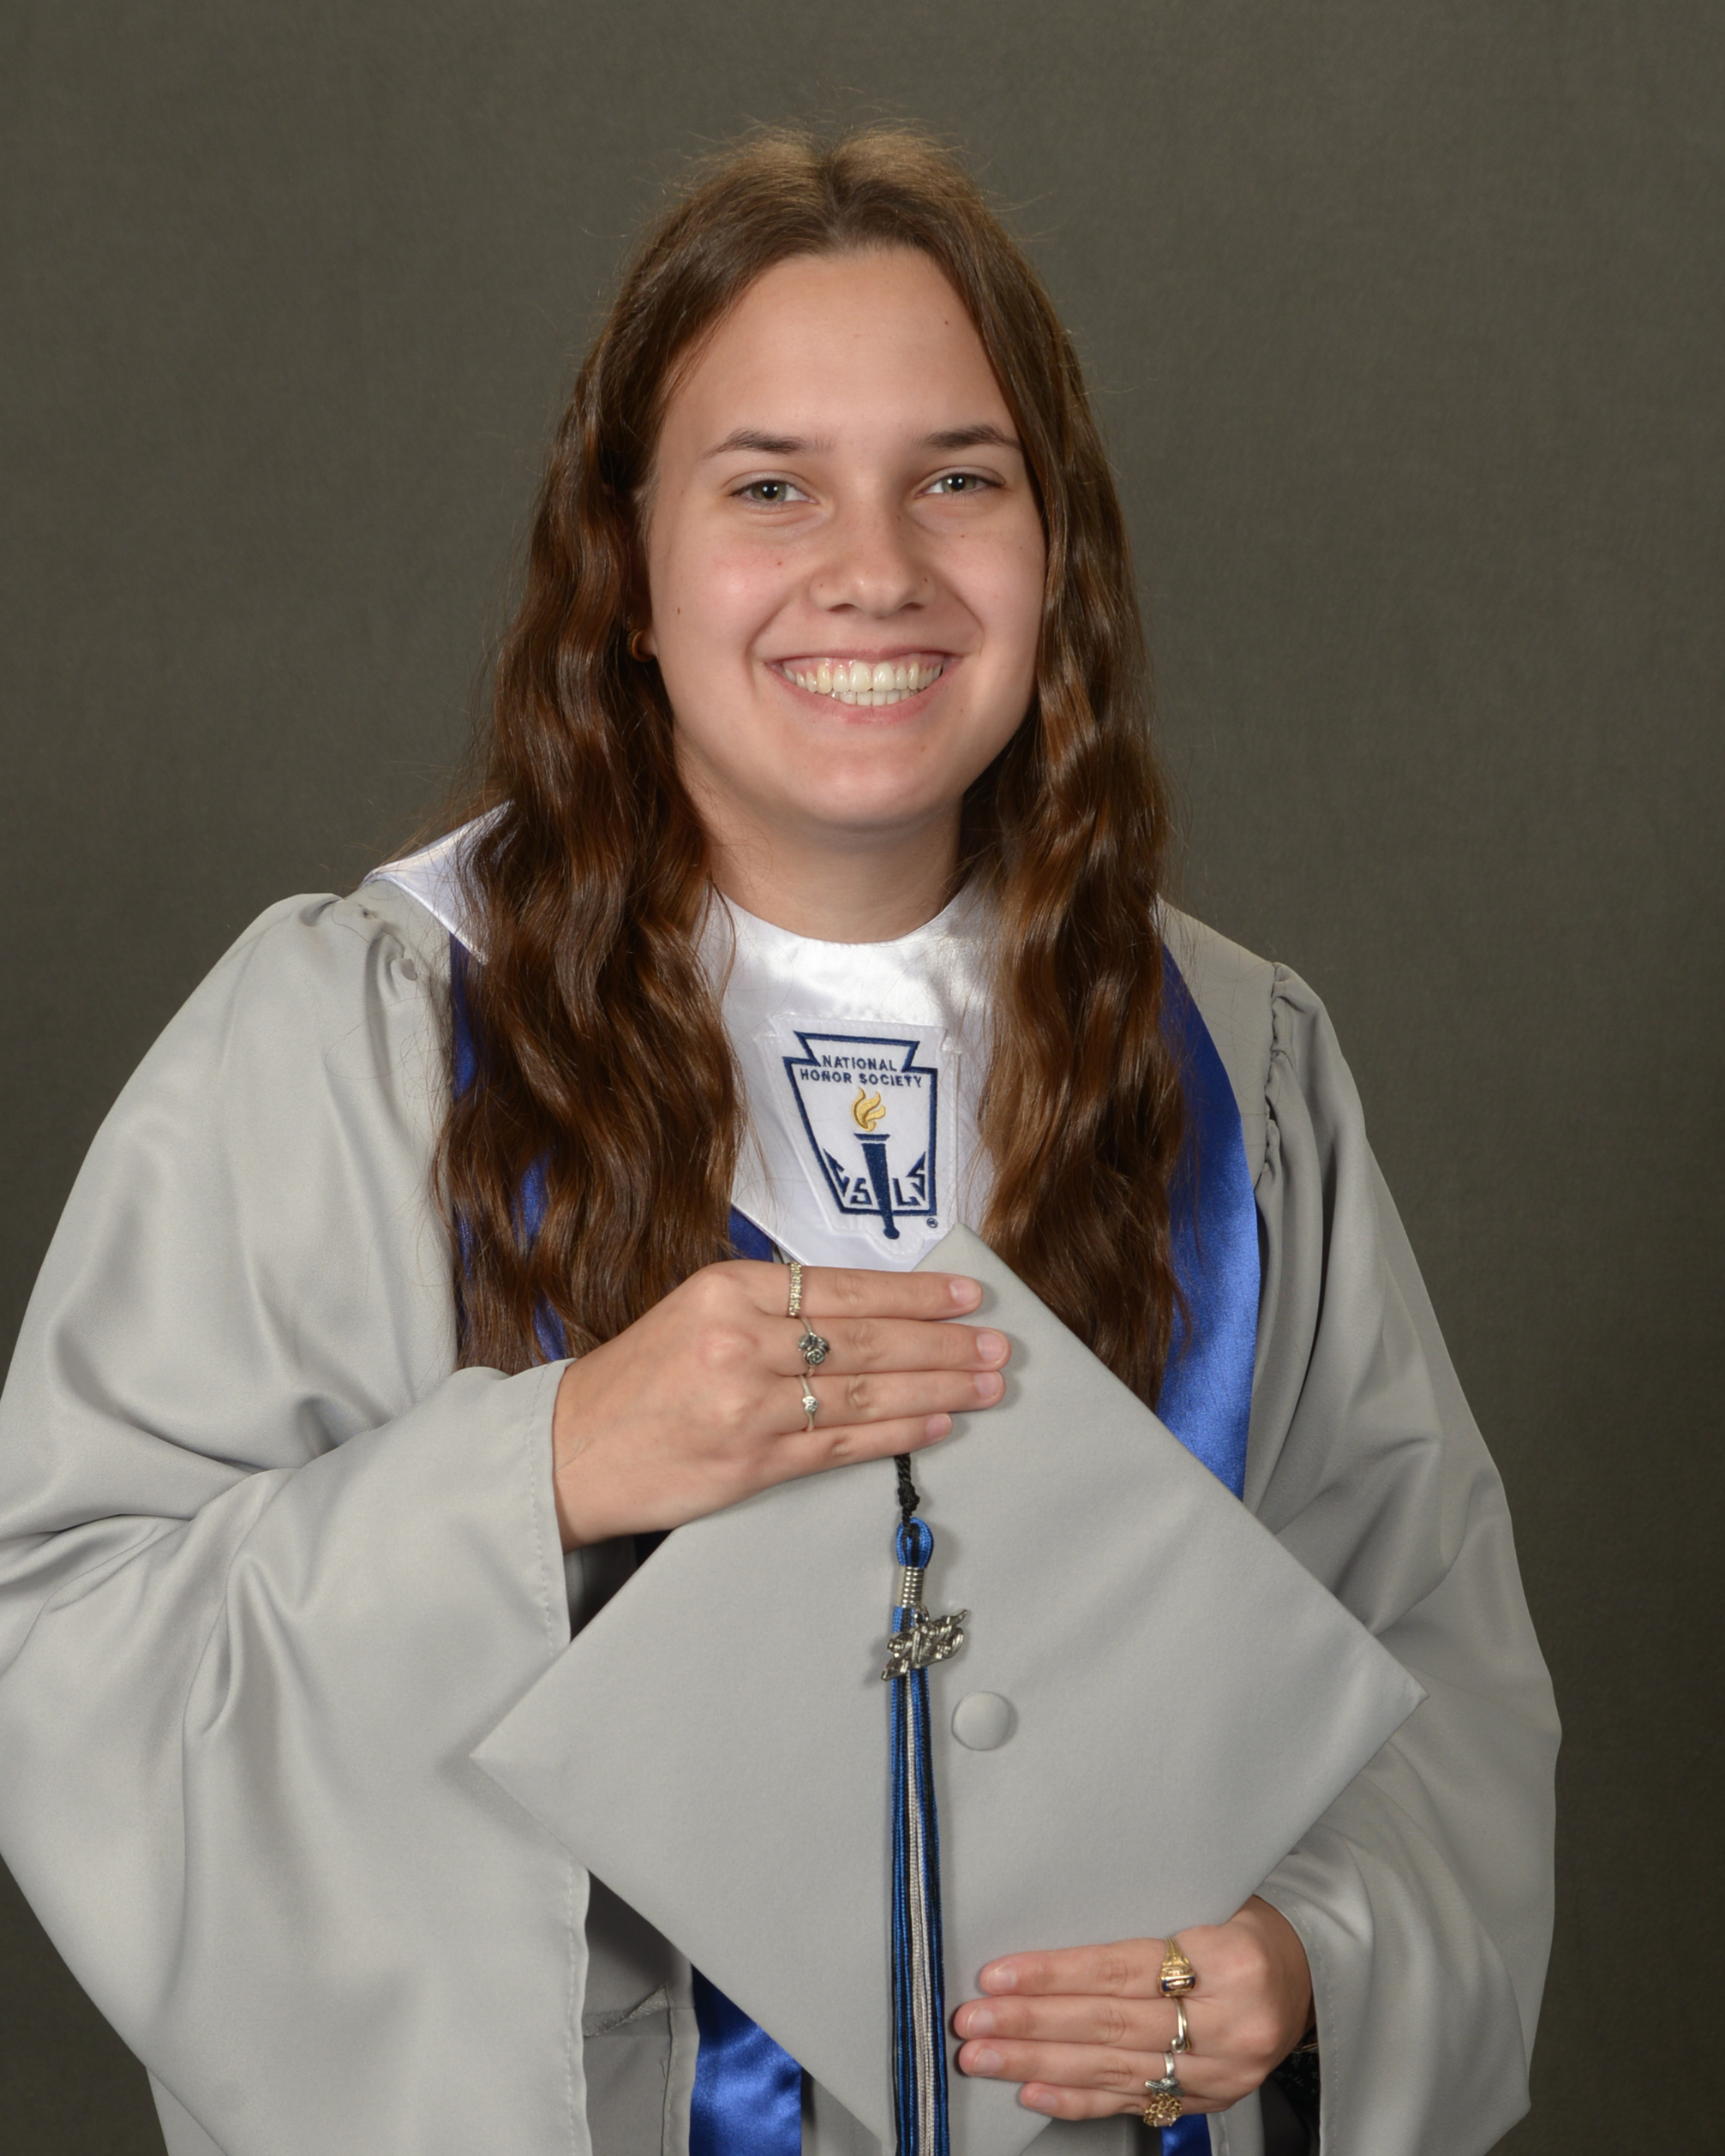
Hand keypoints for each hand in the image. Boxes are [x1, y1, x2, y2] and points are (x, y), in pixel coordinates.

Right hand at [551, 1261, 1008, 1548]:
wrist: (570, 1450)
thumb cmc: (636, 1380)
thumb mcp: (694, 1311)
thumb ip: (770, 1305)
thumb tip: (862, 1308)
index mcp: (728, 1291)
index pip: (844, 1288)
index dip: (915, 1293)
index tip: (965, 1294)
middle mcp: (740, 1342)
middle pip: (867, 1339)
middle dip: (943, 1342)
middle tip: (995, 1343)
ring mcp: (747, 1405)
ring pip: (864, 1391)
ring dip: (936, 1387)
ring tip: (983, 1383)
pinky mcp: (751, 1463)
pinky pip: (841, 1443)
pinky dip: (897, 1433)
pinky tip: (937, 1423)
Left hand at [951, 1899, 1312, 2122]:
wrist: (1309, 1978)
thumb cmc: (1251, 1926)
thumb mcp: (1215, 1898)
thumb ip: (1148, 1910)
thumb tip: (1057, 1907)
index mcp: (1232, 1961)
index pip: (1123, 1970)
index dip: (1055, 1975)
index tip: (999, 1974)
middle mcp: (1230, 2024)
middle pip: (1110, 2026)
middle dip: (1031, 2024)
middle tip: (974, 2021)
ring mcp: (1221, 2072)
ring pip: (1113, 2070)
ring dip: (1038, 2063)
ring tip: (986, 2055)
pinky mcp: (1208, 2101)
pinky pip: (1134, 2103)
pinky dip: (1077, 2099)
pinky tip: (1034, 2091)